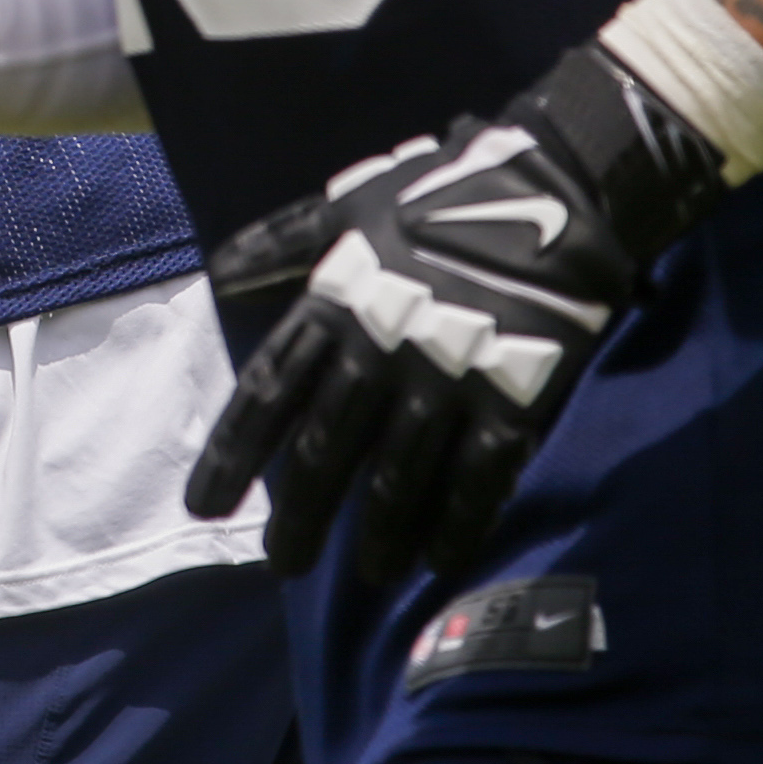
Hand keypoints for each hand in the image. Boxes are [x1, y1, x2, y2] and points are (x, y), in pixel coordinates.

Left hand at [186, 45, 721, 581]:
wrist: (558, 187)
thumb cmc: (440, 193)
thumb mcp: (346, 206)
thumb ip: (279, 243)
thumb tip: (218, 274)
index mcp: (334, 308)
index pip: (267, 396)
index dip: (233, 456)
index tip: (204, 508)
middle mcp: (380, 352)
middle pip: (326, 452)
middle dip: (301, 515)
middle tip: (283, 564)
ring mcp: (448, 379)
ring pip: (400, 477)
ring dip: (378, 533)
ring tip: (365, 576)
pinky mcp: (514, 397)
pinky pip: (479, 477)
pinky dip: (458, 522)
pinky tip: (440, 560)